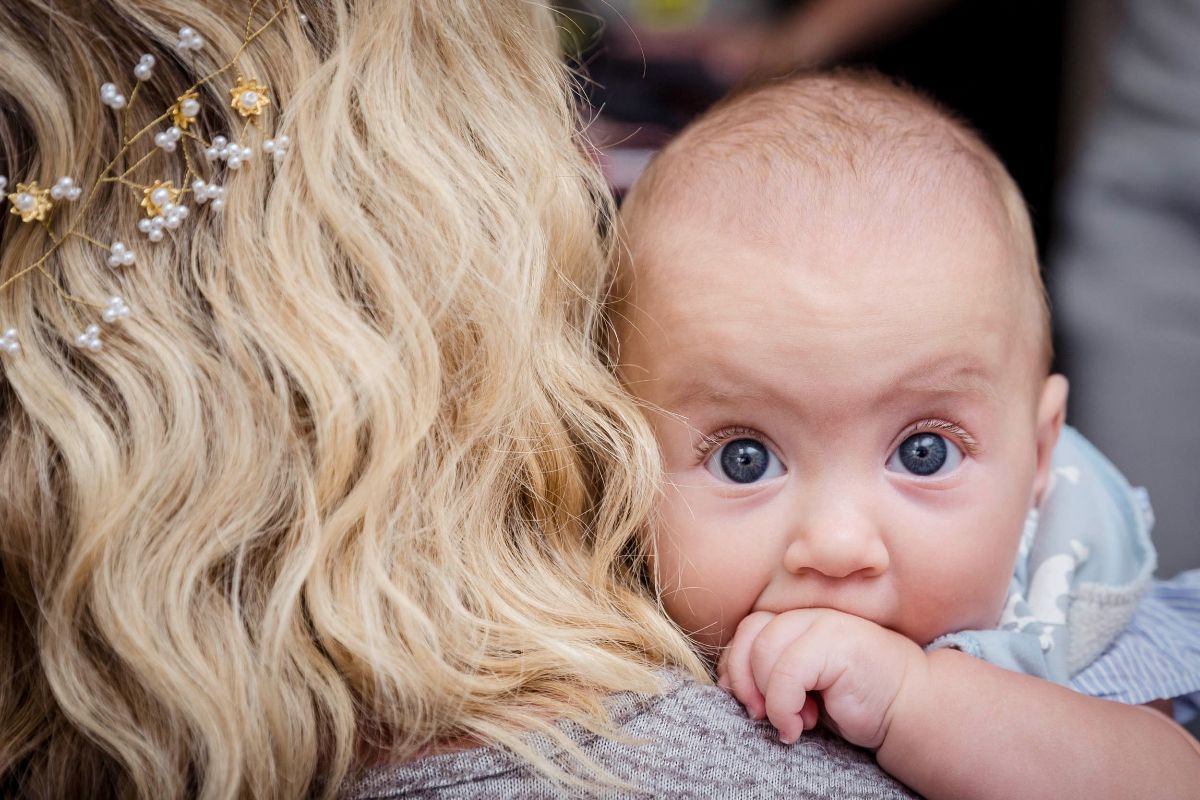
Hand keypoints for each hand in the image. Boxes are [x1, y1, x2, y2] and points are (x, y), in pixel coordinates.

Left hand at [716, 608, 927, 748]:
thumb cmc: (855, 696)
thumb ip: (769, 670)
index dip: (736, 665)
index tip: (749, 701)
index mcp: (799, 619)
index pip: (749, 629)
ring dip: (768, 700)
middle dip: (744, 682)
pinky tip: (801, 726)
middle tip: (760, 715)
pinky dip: (784, 707)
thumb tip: (725, 681)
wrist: (910, 705)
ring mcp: (824, 625)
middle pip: (750, 637)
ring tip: (791, 723)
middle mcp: (808, 615)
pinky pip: (786, 675)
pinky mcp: (836, 645)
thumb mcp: (803, 682)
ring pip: (763, 656)